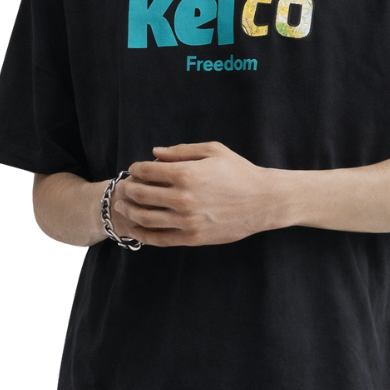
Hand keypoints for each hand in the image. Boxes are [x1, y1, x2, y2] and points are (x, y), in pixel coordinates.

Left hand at [111, 141, 274, 247]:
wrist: (264, 201)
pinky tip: (136, 229)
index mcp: (186, 174)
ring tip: (125, 207)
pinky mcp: (192, 237)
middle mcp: (183, 198)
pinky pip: (160, 238)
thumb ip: (181, 151)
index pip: (147, 171)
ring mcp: (187, 220)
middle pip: (141, 194)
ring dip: (130, 211)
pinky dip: (143, 234)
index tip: (135, 170)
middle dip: (129, 189)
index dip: (136, 169)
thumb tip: (154, 153)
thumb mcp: (213, 151)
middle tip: (127, 187)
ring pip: (145, 218)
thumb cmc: (240, 172)